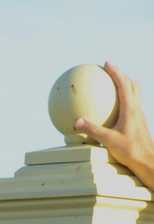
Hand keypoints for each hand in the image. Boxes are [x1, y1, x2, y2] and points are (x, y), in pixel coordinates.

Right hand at [74, 63, 153, 191]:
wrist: (147, 160)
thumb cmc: (130, 152)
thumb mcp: (109, 141)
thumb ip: (93, 130)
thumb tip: (76, 121)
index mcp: (131, 109)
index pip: (124, 84)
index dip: (116, 72)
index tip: (106, 64)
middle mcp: (137, 109)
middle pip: (132, 84)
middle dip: (121, 74)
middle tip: (109, 69)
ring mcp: (139, 115)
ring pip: (134, 93)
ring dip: (125, 84)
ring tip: (113, 83)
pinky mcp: (139, 121)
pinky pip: (132, 103)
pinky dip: (124, 98)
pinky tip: (114, 107)